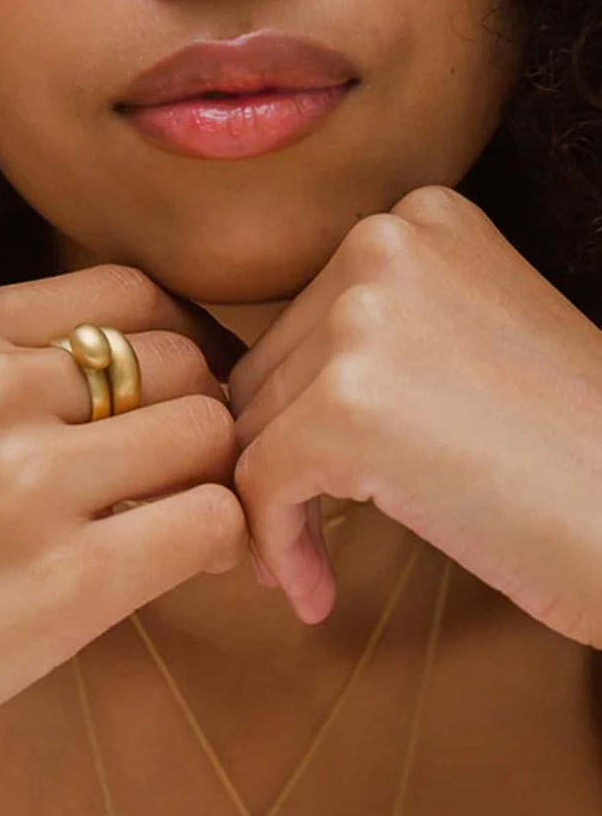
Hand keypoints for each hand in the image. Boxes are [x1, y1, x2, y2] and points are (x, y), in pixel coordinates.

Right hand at [0, 265, 246, 814]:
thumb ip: (0, 379)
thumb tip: (132, 382)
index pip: (129, 293)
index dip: (180, 340)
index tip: (182, 391)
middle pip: (182, 359)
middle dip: (204, 411)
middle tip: (188, 469)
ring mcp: (28, 479)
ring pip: (209, 433)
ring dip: (217, 476)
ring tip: (188, 520)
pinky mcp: (65, 580)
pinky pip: (210, 520)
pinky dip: (223, 540)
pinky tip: (192, 565)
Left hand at [229, 185, 601, 645]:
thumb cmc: (571, 454)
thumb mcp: (471, 343)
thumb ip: (374, 339)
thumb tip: (246, 394)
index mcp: (418, 220)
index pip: (299, 327)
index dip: (297, 416)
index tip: (325, 484)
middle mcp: (383, 244)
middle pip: (265, 374)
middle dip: (280, 463)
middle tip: (311, 535)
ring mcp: (363, 322)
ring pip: (253, 430)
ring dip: (277, 511)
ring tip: (317, 572)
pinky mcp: (346, 408)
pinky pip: (261, 486)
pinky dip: (277, 547)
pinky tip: (315, 595)